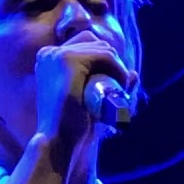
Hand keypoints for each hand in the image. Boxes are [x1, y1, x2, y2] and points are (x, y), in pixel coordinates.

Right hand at [34, 31, 135, 160]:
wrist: (57, 141)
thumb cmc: (72, 125)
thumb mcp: (89, 100)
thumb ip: (107, 87)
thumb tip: (135, 73)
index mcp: (47, 59)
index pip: (85, 43)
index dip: (104, 60)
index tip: (111, 83)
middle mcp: (48, 53)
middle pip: (95, 42)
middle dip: (112, 62)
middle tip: (118, 88)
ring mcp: (56, 55)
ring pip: (103, 48)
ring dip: (118, 67)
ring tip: (120, 90)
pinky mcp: (68, 60)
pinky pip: (105, 55)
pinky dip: (118, 68)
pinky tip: (121, 84)